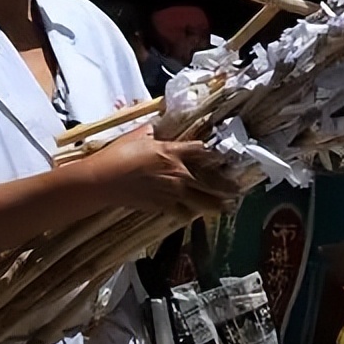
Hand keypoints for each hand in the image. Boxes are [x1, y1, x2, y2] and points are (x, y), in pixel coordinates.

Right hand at [70, 125, 238, 220]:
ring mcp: (171, 191)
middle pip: (208, 180)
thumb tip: (157, 127)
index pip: (200, 151)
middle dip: (225, 187)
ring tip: (228, 208)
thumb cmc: (119, 154)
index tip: (225, 159)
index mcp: (172, 151)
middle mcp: (177, 172)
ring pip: (200, 200)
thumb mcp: (138, 135)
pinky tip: (196, 215)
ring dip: (215, 205)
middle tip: (239, 191)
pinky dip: (189, 213)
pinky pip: (182, 211)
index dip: (214, 154)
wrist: (104, 180)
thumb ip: (153, 132)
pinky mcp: (162, 206)